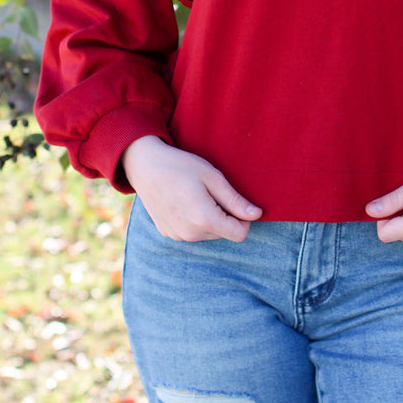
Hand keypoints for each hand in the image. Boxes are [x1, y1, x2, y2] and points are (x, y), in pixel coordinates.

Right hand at [122, 135, 262, 241]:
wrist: (145, 166)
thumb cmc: (181, 166)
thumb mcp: (213, 177)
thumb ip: (235, 200)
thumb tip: (257, 215)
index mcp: (203, 219)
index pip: (239, 234)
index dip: (245, 218)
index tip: (237, 201)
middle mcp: (190, 233)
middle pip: (224, 233)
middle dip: (225, 216)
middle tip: (211, 191)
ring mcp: (177, 236)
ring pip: (209, 234)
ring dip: (210, 218)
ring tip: (196, 195)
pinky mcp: (168, 234)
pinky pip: (192, 232)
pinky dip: (194, 220)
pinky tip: (184, 201)